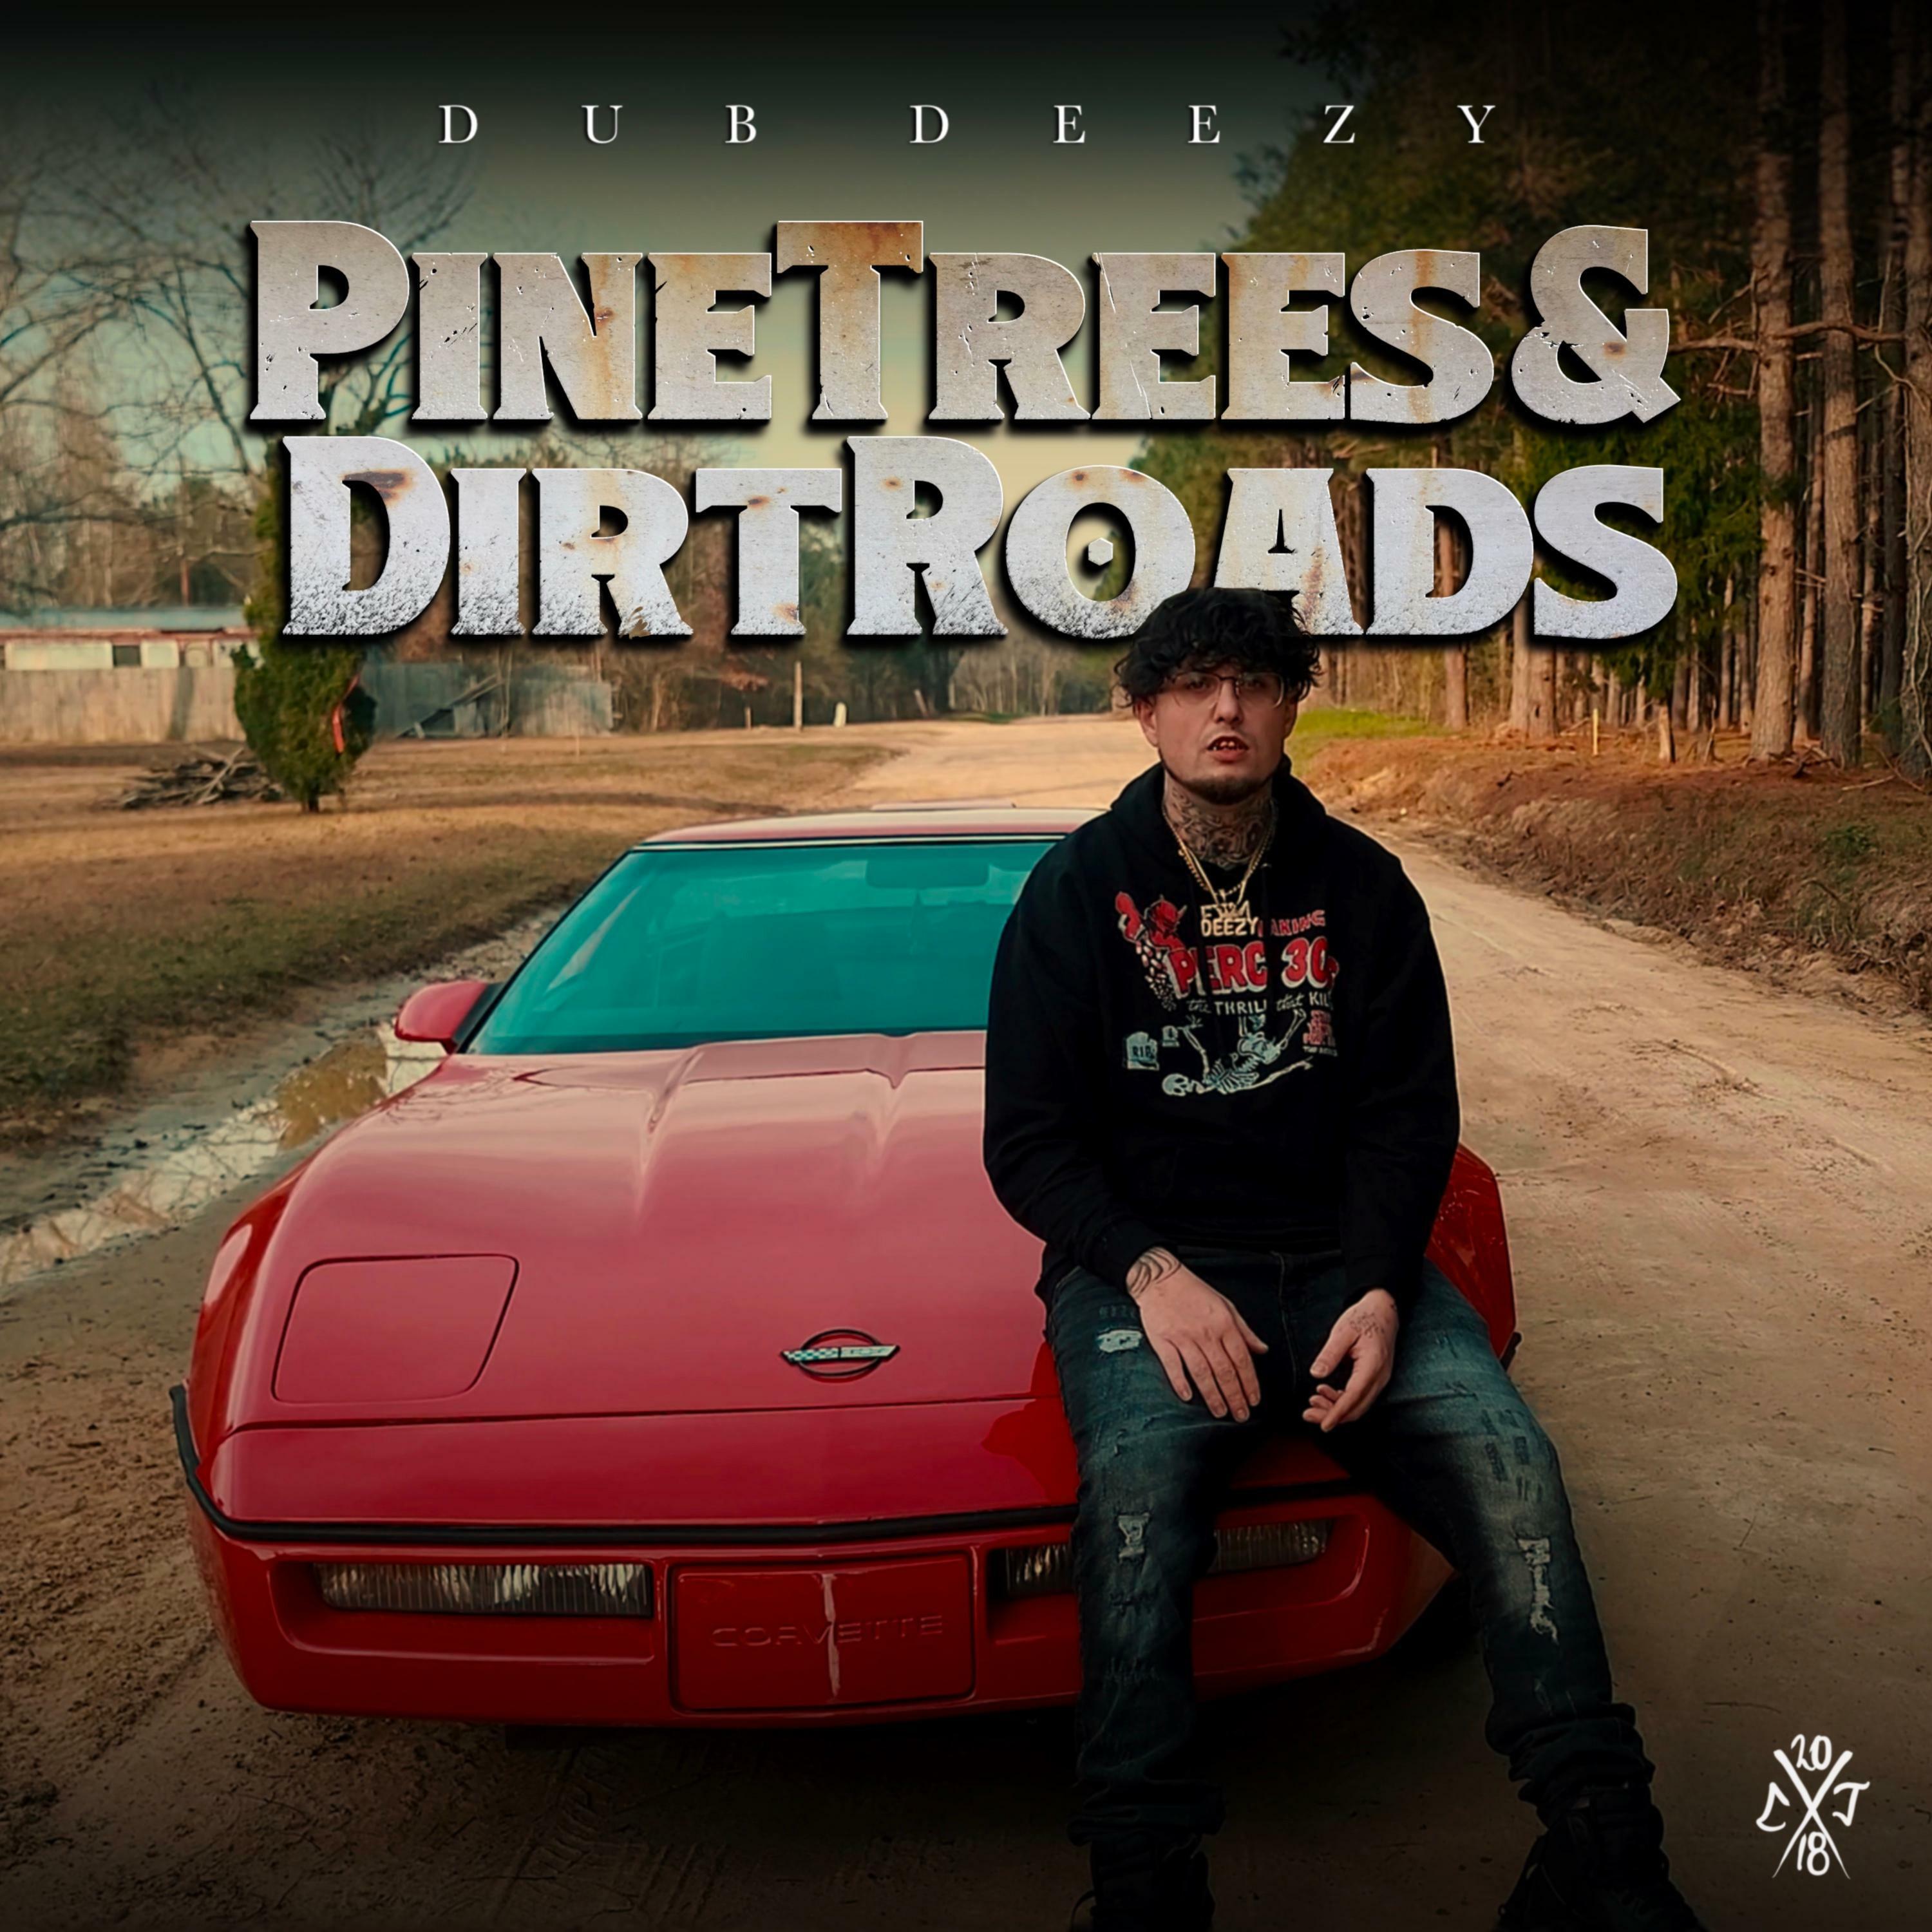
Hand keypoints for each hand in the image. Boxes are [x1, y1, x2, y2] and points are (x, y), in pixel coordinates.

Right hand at [1126, 1248, 1268, 1420]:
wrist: (1161, 1279)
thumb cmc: (1195, 1293)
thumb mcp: (1227, 1306)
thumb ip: (1245, 1331)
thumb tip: (1262, 1350)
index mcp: (1224, 1324)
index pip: (1242, 1360)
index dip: (1249, 1383)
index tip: (1254, 1400)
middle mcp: (1206, 1333)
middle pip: (1224, 1371)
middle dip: (1235, 1396)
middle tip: (1240, 1415)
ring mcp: (1183, 1337)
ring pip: (1202, 1373)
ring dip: (1213, 1396)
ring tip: (1220, 1413)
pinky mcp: (1162, 1340)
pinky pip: (1173, 1365)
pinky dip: (1180, 1382)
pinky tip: (1188, 1397)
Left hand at [1302, 1289, 1398, 1431]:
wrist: (1383, 1309)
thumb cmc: (1364, 1317)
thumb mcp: (1343, 1331)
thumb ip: (1330, 1354)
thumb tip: (1316, 1374)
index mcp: (1372, 1366)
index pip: (1353, 1397)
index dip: (1337, 1413)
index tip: (1323, 1425)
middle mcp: (1380, 1377)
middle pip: (1357, 1408)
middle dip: (1332, 1415)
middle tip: (1308, 1414)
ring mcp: (1380, 1379)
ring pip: (1359, 1405)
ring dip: (1336, 1409)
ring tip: (1313, 1403)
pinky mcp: (1375, 1378)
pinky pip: (1360, 1396)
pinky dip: (1343, 1400)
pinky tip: (1325, 1393)